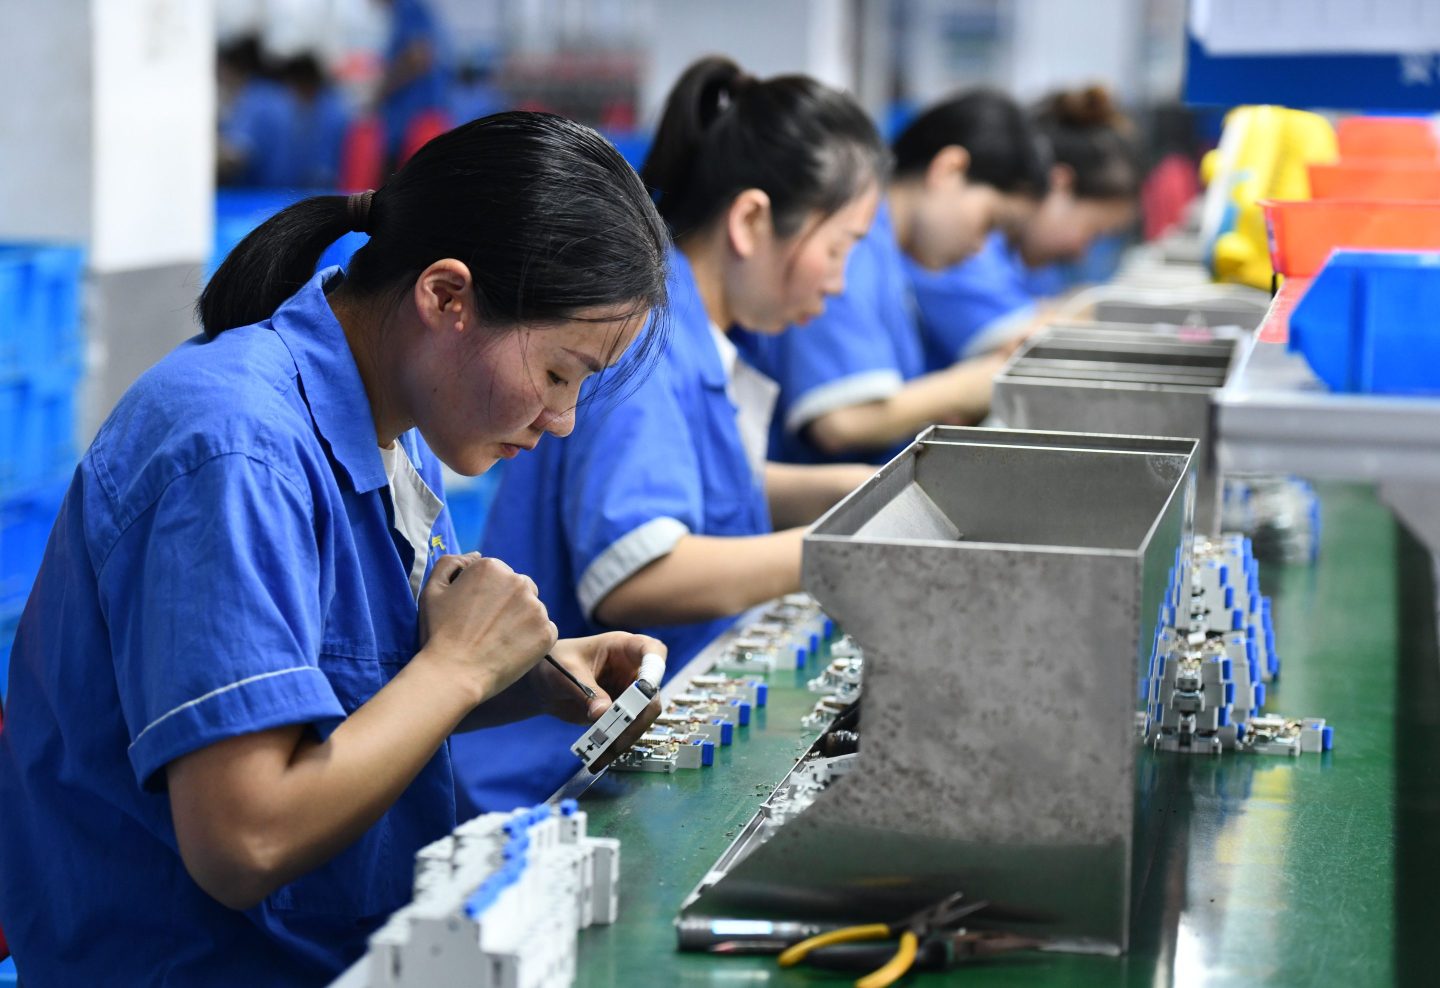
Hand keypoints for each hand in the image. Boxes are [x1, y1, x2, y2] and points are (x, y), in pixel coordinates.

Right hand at [417, 553, 557, 705]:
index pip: (497, 576)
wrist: (453, 674)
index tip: (473, 616)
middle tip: (486, 630)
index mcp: (491, 567)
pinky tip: (511, 652)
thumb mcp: (432, 590)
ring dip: (520, 621)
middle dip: (506, 605)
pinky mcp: (547, 632)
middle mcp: (518, 581)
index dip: (484, 596)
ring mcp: (536, 607)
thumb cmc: (439, 633)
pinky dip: (532, 641)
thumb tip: (476, 554)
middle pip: (519, 589)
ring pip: (532, 610)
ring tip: (497, 642)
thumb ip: (451, 563)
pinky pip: (544, 631)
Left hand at [540, 633, 666, 769]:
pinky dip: (615, 745)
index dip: (654, 669)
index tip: (646, 689)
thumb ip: (586, 691)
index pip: (651, 650)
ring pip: (641, 718)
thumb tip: (603, 714)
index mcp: (622, 647)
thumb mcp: (567, 673)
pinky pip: (626, 731)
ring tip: (603, 754)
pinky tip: (600, 757)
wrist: (541, 684)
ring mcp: (628, 693)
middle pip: (651, 694)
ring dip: (625, 738)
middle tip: (618, 735)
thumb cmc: (554, 663)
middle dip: (637, 717)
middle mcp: (631, 670)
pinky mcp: (620, 714)